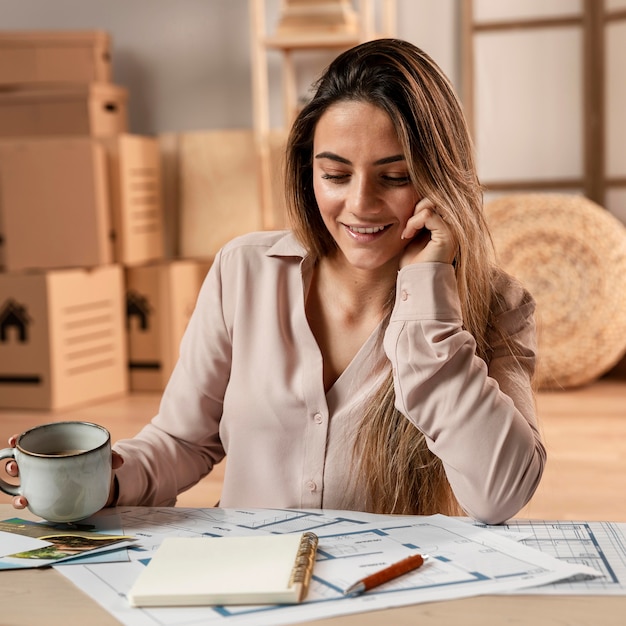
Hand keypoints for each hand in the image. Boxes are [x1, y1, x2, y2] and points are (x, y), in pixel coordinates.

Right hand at [4, 435, 124, 509]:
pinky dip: (25, 501)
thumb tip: (119, 461)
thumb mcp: (103, 458)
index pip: (32, 442)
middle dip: (13, 465)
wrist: (102, 485)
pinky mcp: (45, 497)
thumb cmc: (96, 465)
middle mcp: (42, 465)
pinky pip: (31, 499)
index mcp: (53, 449)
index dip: (19, 441)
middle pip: (21, 463)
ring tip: (20, 493)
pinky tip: (26, 503)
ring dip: (15, 488)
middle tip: (14, 467)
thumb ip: (110, 458)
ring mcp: (42, 482)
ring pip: (21, 483)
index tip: (14, 440)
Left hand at [400, 198, 456, 267]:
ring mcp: (453, 229)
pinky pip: (428, 215)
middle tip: (406, 226)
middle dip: (416, 207)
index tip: (407, 226)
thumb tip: (415, 199)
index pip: (435, 198)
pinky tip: (407, 235)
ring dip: (414, 215)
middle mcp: (455, 224)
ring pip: (432, 202)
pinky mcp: (447, 235)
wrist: (416, 280)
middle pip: (435, 197)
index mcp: (449, 223)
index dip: (418, 206)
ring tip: (407, 231)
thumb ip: (420, 218)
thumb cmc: (414, 262)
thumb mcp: (415, 234)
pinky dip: (413, 222)